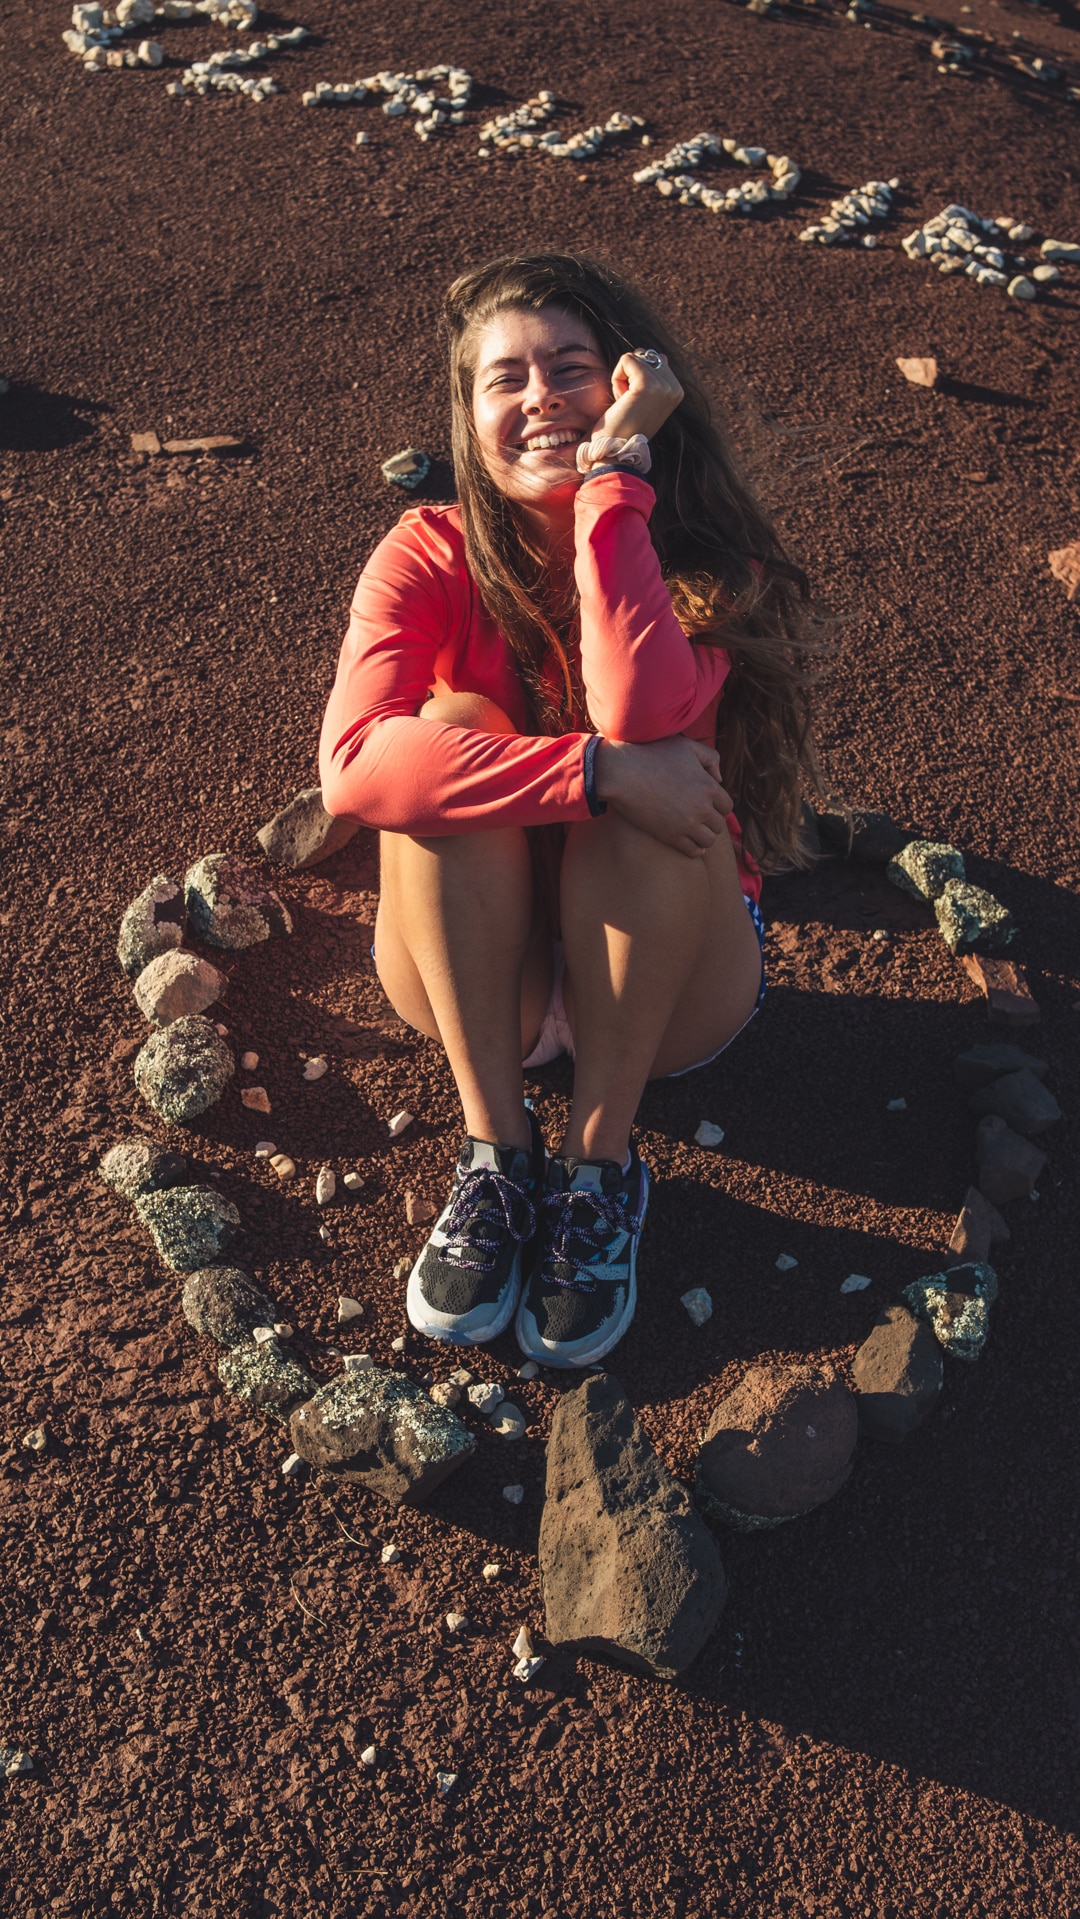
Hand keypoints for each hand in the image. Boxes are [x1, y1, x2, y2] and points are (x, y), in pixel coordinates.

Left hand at [591, 350, 683, 446]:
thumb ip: (655, 378)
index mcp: (676, 391)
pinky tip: (621, 400)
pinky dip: (617, 378)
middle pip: (644, 356)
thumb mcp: (645, 401)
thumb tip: (662, 356)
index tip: (635, 404)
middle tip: (629, 404)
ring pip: (634, 357)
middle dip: (630, 377)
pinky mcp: (648, 384)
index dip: (636, 379)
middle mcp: (674, 387)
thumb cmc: (624, 429)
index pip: (654, 361)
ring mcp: (664, 385)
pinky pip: (626, 360)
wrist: (617, 451)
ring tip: (626, 404)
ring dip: (622, 380)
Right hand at [593, 736, 732, 857]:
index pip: (726, 806)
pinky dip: (695, 849)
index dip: (717, 805)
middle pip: (719, 825)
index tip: (706, 804)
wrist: (622, 773)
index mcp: (709, 787)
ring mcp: (687, 825)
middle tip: (698, 817)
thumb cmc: (653, 754)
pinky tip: (688, 841)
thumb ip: (710, 757)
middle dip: (711, 821)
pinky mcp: (671, 836)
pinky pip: (694, 851)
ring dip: (704, 836)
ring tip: (694, 830)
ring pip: (709, 841)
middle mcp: (702, 808)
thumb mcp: (686, 746)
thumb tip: (719, 779)